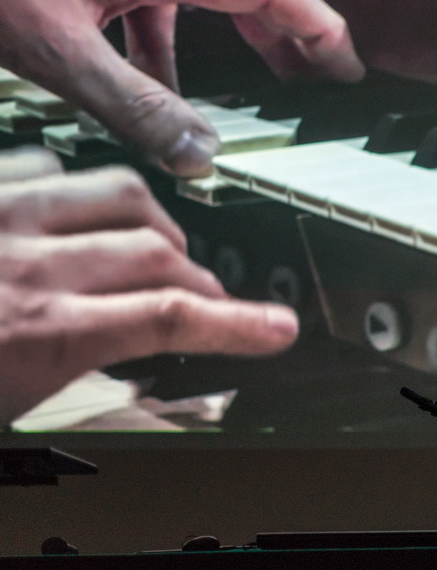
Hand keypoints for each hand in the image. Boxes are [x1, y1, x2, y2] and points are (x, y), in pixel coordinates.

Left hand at [0, 0, 364, 176]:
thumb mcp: (55, 49)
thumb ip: (134, 106)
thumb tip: (201, 156)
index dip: (321, 31)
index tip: (346, 69)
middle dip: (290, 36)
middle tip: (317, 79)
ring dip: (237, 37)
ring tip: (257, 83)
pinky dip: (172, 38)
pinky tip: (153, 74)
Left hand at [0, 146, 298, 425]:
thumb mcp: (8, 407)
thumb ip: (70, 375)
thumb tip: (125, 375)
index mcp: (40, 334)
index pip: (171, 318)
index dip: (238, 323)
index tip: (276, 329)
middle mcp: (26, 266)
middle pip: (161, 254)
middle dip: (199, 279)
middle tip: (208, 298)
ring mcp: (2, 215)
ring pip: (123, 193)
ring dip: (154, 224)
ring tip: (153, 245)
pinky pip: (49, 162)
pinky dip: (77, 188)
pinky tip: (75, 213)